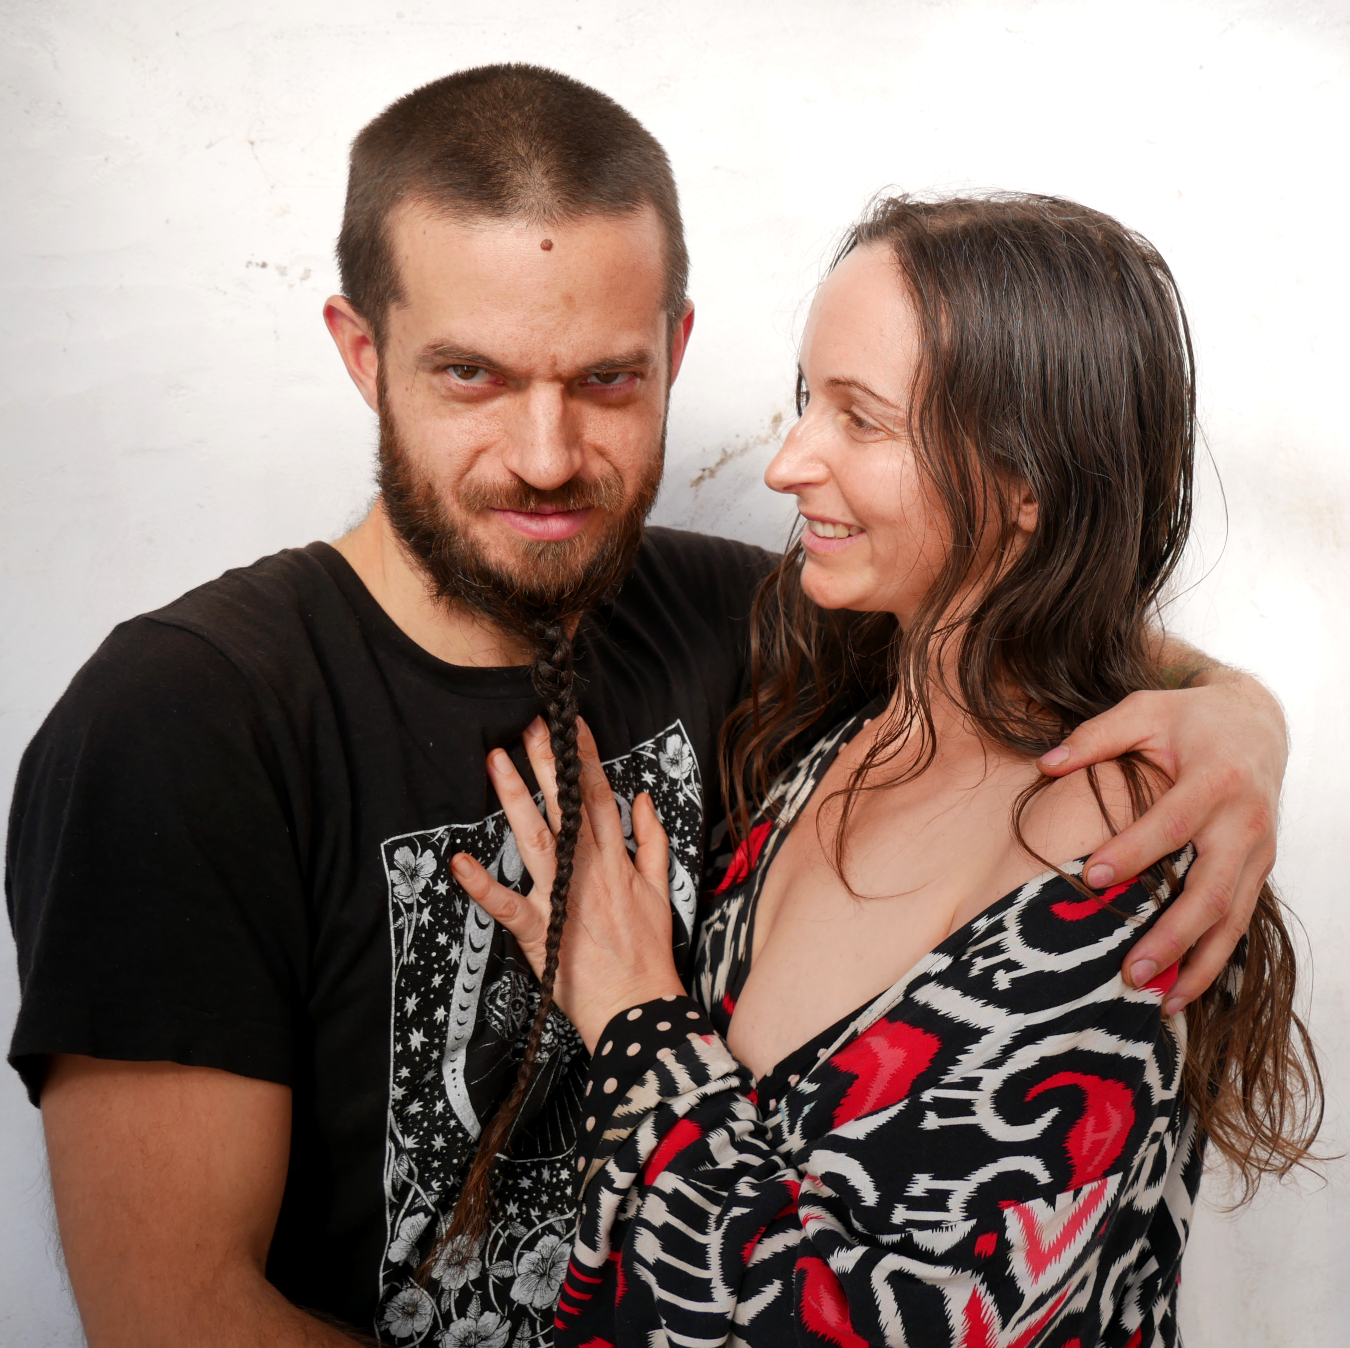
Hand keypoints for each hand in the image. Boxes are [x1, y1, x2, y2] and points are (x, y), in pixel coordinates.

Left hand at [451, 717, 684, 1050]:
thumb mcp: (661, 889)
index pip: (599, 796)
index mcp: (615, 860)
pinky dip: (483, 886)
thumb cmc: (648, 953)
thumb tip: (642, 799)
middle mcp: (588, 871)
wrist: (640, 1007)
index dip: (585, 758)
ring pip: (536, 841)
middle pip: (565, 807)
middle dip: (547, 764)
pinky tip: (460, 862)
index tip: (571, 725)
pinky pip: (507, 906)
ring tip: (497, 763)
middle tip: (529, 725)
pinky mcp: (541, 933)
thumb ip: (652, 840)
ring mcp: (562, 899)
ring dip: (516, 801)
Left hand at [1038, 675, 1284, 1014]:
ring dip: (1197, 964)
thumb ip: (1094, 737)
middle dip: (1171, 936)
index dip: (1133, 853)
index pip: (1171, 824)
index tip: (1091, 880)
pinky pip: (1239, 921)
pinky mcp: (1261, 869)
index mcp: (1215, 780)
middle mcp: (1244, 822)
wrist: (1258, 723)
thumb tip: (1042, 764)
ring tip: (1160, 1001)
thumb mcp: (1143, 711)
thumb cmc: (1189, 718)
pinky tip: (1183, 990)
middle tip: (1129, 970)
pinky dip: (1215, 959)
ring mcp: (1259, 851)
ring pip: (1232, 918)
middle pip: (1211, 889)